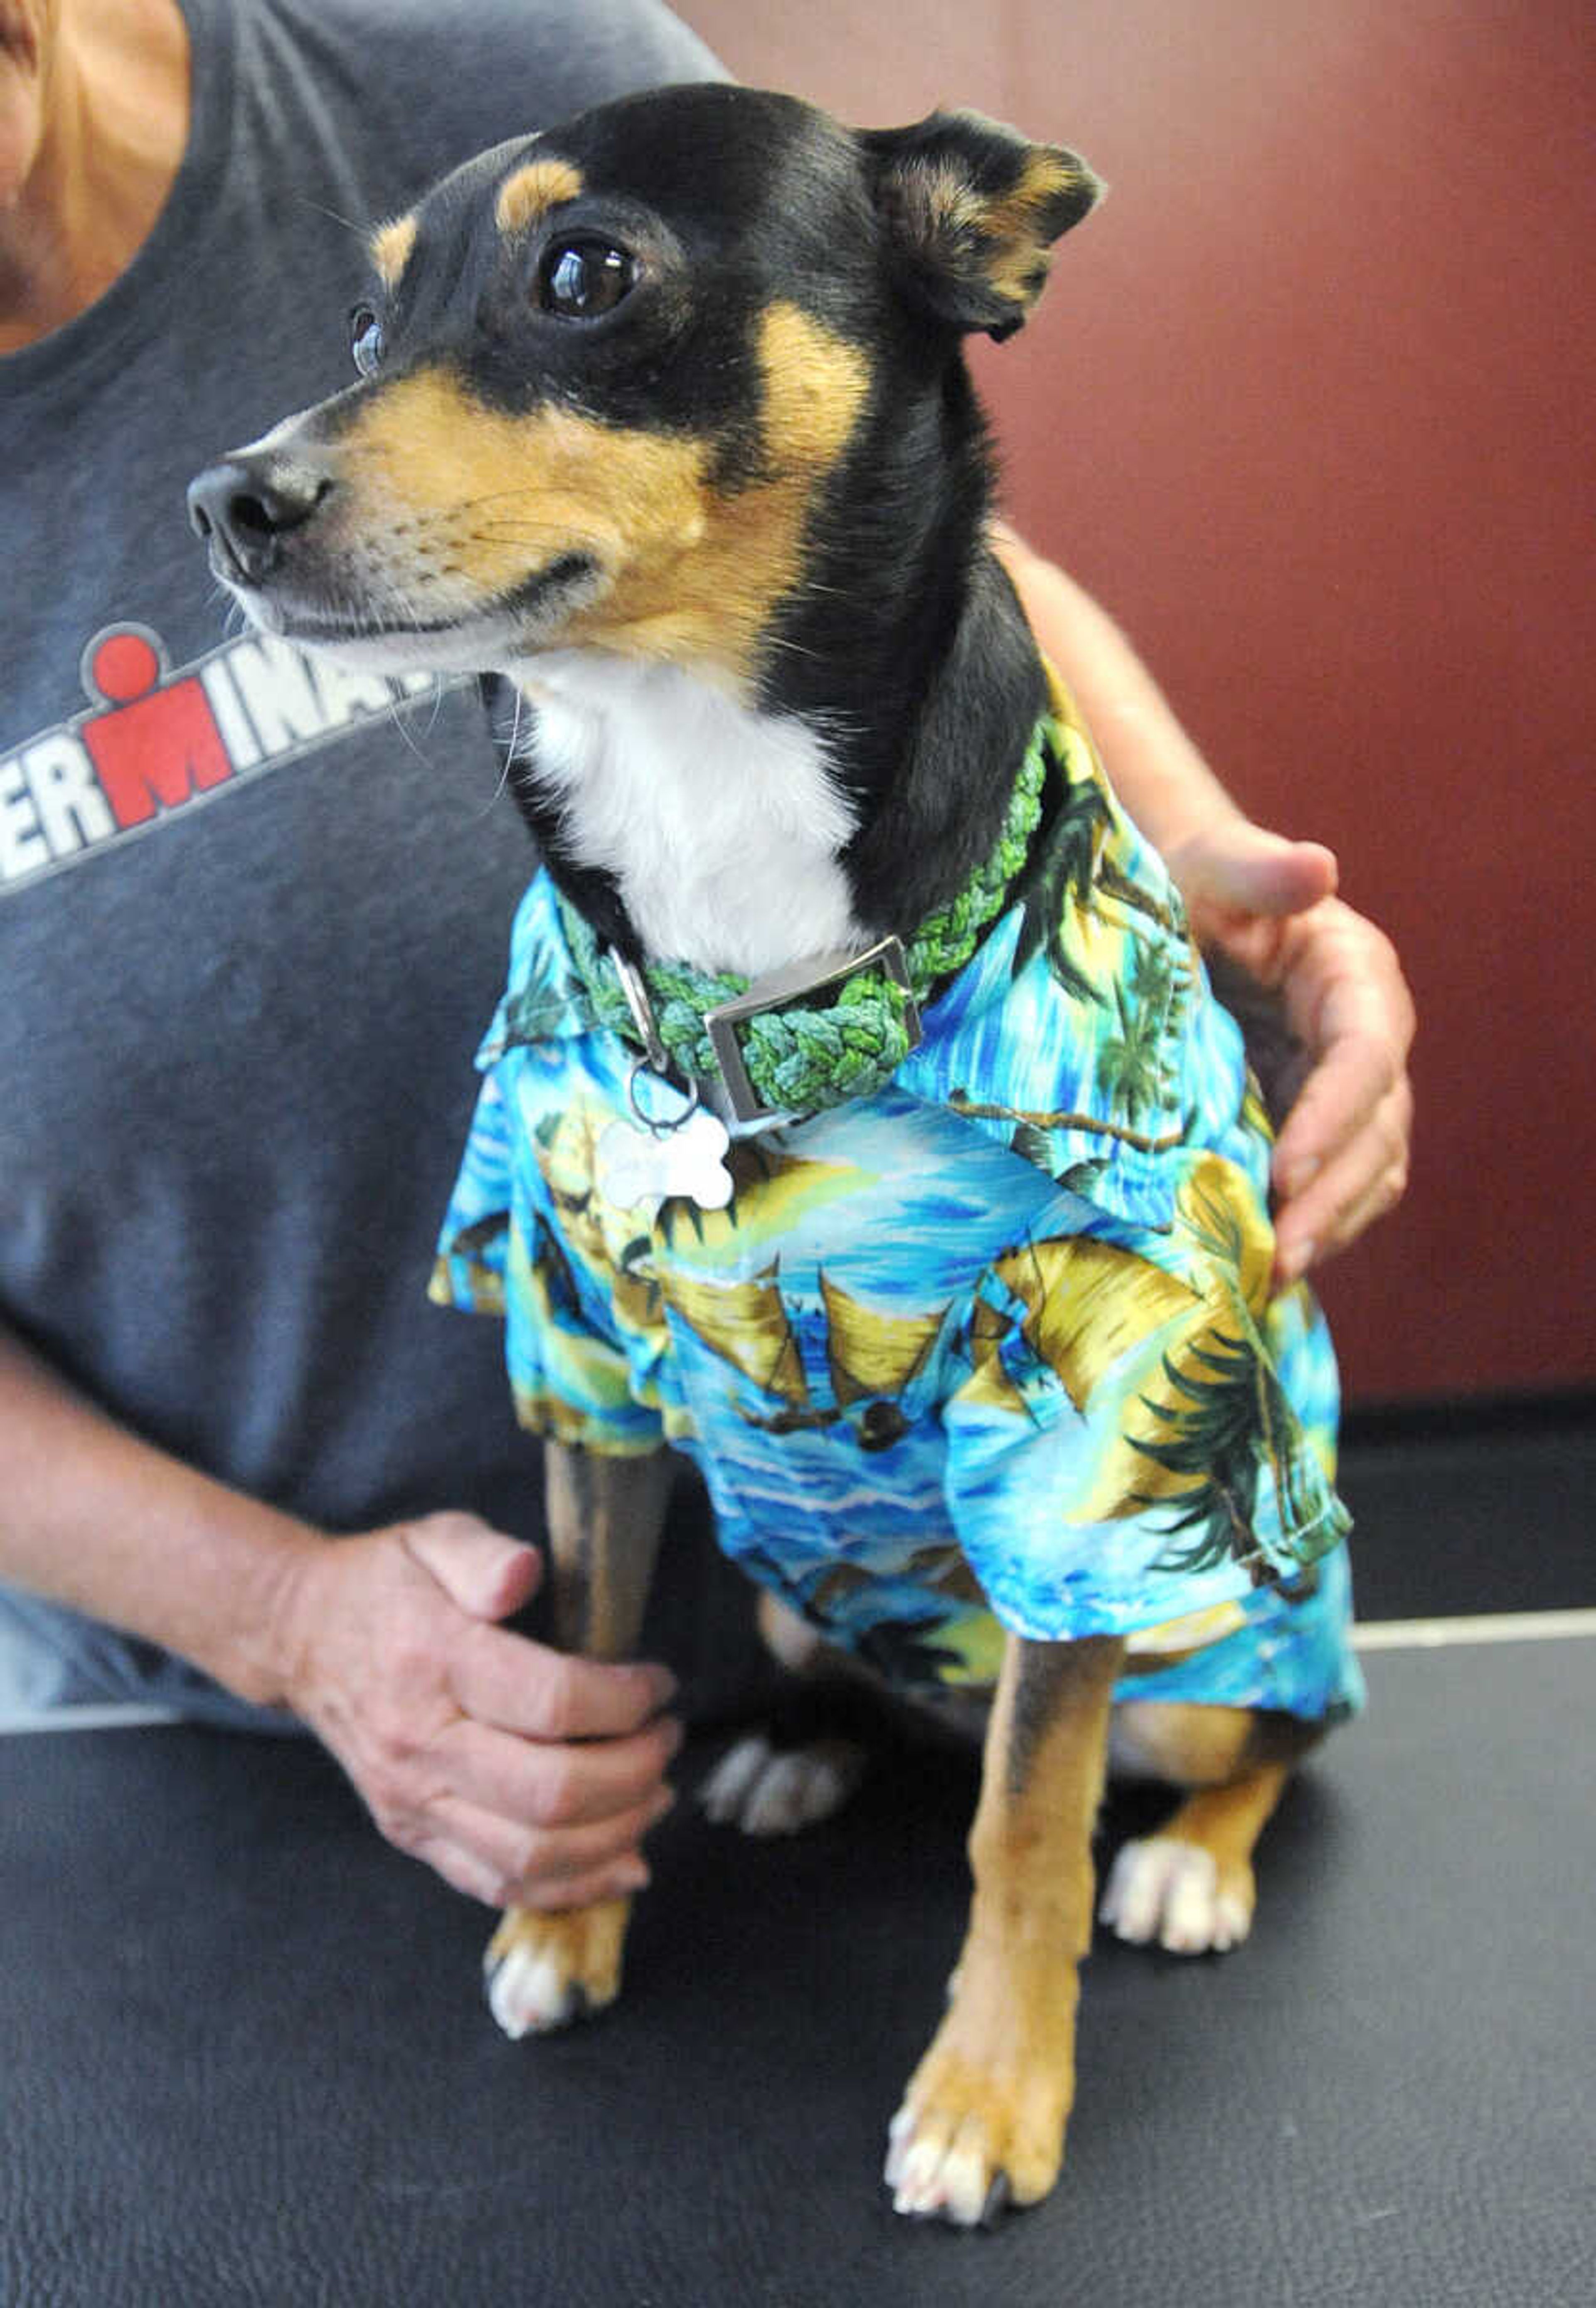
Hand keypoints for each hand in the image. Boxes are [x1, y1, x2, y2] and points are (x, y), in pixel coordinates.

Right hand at [271, 1512, 680, 1909]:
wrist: (300, 1638)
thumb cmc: (385, 1584)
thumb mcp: (434, 1538)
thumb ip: (484, 1554)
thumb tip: (525, 1573)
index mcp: (435, 1661)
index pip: (553, 1703)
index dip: (627, 1700)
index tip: (659, 1683)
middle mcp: (421, 1744)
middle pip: (552, 1793)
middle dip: (635, 1772)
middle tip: (667, 1738)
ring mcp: (413, 1801)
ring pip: (531, 1854)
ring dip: (615, 1834)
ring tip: (656, 1794)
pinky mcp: (412, 1834)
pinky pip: (497, 1884)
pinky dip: (570, 1887)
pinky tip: (622, 1862)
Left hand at [1164, 824, 1414, 1285]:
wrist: (1174, 911)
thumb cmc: (1192, 883)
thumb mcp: (1215, 870)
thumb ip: (1260, 872)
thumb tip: (1319, 865)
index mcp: (1354, 979)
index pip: (1365, 1057)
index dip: (1333, 1118)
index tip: (1285, 1172)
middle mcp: (1364, 1041)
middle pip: (1375, 1132)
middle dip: (1329, 1198)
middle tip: (1277, 1256)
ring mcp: (1343, 1092)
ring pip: (1365, 1174)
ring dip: (1324, 1229)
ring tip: (1269, 1276)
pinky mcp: (1313, 1126)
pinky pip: (1333, 1189)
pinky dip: (1309, 1229)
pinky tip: (1262, 1267)